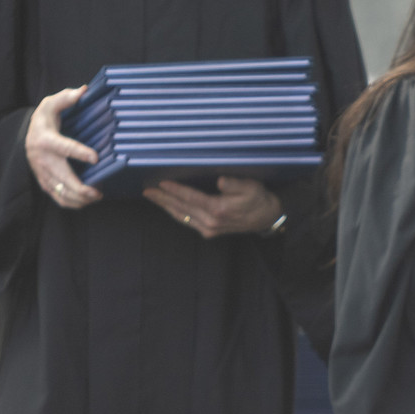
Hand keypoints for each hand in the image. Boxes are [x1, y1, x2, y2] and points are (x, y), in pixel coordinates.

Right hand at [25, 86, 99, 208]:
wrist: (29, 134)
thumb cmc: (45, 118)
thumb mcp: (51, 104)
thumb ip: (65, 98)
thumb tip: (82, 90)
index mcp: (45, 139)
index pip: (64, 147)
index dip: (79, 152)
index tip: (95, 157)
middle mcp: (41, 158)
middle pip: (62, 177)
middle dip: (80, 188)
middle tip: (98, 191)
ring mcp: (41, 172)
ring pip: (60, 191)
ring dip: (78, 198)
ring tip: (96, 196)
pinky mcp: (44, 181)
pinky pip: (56, 197)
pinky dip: (71, 203)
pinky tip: (85, 202)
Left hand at [142, 176, 284, 238]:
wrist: (267, 218)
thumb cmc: (259, 199)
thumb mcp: (251, 187)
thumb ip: (235, 184)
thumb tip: (220, 181)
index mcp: (219, 210)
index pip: (191, 198)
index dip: (175, 190)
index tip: (160, 183)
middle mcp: (211, 222)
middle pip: (181, 208)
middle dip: (163, 199)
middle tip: (147, 190)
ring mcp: (209, 229)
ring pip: (181, 216)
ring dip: (166, 207)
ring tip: (152, 197)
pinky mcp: (209, 232)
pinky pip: (187, 221)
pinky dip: (176, 213)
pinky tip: (169, 207)